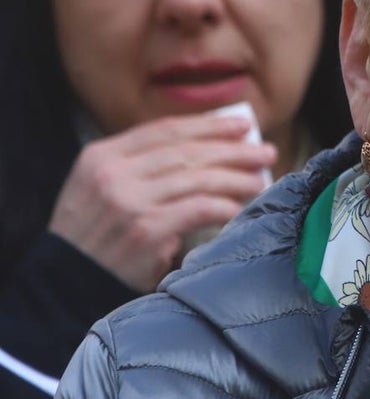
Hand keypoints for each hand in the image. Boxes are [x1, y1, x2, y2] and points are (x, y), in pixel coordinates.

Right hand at [47, 113, 278, 291]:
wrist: (62, 286)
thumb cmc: (93, 236)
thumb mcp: (102, 188)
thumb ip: (143, 166)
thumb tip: (211, 151)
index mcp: (101, 155)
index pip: (166, 130)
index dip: (209, 125)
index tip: (242, 125)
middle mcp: (114, 173)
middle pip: (187, 151)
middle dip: (233, 150)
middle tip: (265, 151)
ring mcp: (129, 202)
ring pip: (198, 178)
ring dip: (236, 178)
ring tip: (260, 180)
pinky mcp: (146, 231)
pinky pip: (199, 209)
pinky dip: (225, 206)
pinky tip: (241, 208)